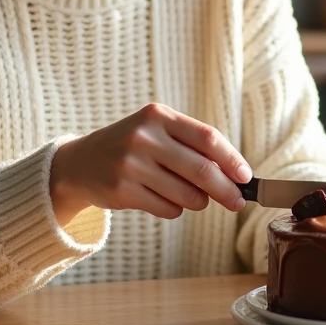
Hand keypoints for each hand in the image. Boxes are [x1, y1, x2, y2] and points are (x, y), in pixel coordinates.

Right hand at [49, 103, 252, 224]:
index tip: (245, 177)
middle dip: (226, 190)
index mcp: (157, 115)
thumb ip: (192, 146)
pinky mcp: (122, 191)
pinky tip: (163, 198)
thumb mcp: (156, 132)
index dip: (231, 159)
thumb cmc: (132, 147)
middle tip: (237, 203)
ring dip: (199, 201)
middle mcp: (143, 137)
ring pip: (187, 194)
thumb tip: (236, 175)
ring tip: (192, 197)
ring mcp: (131, 164)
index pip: (207, 137)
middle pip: (202, 170)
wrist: (80, 163)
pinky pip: (168, 208)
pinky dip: (175, 209)